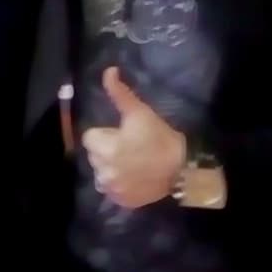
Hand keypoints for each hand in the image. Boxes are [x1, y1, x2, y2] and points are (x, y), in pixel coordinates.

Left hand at [81, 67, 185, 208]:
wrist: (182, 167)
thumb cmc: (159, 137)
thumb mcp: (139, 112)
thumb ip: (119, 93)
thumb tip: (108, 70)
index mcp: (104, 148)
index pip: (90, 138)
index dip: (105, 134)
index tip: (122, 134)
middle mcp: (104, 171)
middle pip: (94, 155)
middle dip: (107, 150)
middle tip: (129, 147)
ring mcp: (112, 188)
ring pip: (101, 173)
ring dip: (111, 167)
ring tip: (132, 163)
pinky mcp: (121, 201)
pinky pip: (111, 189)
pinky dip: (119, 184)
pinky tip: (134, 177)